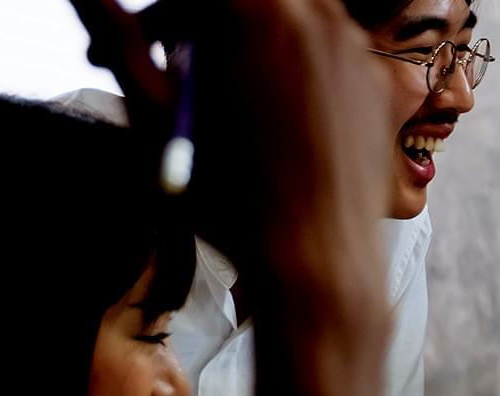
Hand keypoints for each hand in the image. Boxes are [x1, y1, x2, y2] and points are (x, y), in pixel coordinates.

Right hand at [67, 0, 394, 395]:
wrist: (317, 265)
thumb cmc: (227, 198)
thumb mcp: (154, 114)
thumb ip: (120, 40)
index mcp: (255, 11)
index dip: (164, 15)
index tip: (145, 41)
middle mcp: (316, 14)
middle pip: (245, 1)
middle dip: (200, 23)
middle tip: (170, 64)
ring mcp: (354, 46)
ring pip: (286, 18)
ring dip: (244, 41)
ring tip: (218, 99)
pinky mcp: (379, 81)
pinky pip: (324, 53)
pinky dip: (291, 71)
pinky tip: (269, 123)